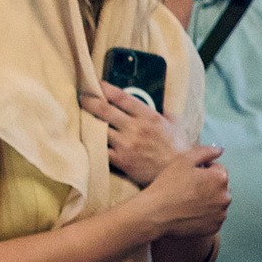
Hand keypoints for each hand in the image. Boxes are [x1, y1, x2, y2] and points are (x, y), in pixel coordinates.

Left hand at [81, 83, 195, 185]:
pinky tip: (88, 138)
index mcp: (149, 117)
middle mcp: (136, 128)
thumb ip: (164, 113)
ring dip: (90, 122)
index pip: (123, 98)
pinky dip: (93, 143)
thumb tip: (157, 104)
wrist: (179, 176)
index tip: (98, 84)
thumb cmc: (178, 149)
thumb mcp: (176, 125)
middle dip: (91, 101)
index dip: (107, 89)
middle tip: (83, 97)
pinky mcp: (121, 160)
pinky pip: (101, 149)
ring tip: (83, 117)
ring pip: (100, 129)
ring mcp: (126, 145)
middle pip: (105, 111)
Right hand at [141, 144, 229, 238]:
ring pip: (217, 203)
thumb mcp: (183, 161)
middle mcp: (225, 197)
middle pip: (220, 187)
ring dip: (207, 201)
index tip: (187, 176)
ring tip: (186, 202)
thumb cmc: (167, 186)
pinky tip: (189, 213)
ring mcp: (220, 214)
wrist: (154, 214)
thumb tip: (220, 149)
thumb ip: (206, 152)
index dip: (202, 170)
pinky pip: (212, 218)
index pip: (218, 169)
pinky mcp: (214, 227)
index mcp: (220, 178)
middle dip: (208, 186)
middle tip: (186, 189)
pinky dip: (204, 215)